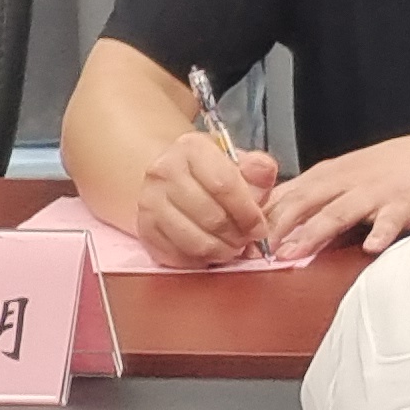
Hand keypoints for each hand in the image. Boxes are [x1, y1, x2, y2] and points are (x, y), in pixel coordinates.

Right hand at [131, 131, 280, 267]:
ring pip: (193, 241)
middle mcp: (164, 171)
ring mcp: (149, 201)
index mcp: (192, 148)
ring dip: (219, 251)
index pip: (224, 184)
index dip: (247, 212)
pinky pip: (176, 256)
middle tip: (247, 241)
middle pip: (210, 216)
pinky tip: (210, 254)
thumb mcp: (237, 161)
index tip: (260, 228)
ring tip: (231, 249)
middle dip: (236, 236)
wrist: (169, 177)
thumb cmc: (210, 172)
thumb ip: (257, 168)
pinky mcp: (143, 228)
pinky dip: (198, 261)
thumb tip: (265, 172)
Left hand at [262, 130, 409, 255]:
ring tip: (292, 253)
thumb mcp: (351, 175)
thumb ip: (318, 197)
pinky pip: (391, 220)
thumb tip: (280, 223)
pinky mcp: (405, 204)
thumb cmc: (397, 169)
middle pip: (304, 201)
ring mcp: (377, 191)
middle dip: (275, 225)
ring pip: (338, 212)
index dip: (260, 214)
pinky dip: (381, 233)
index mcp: (332, 174)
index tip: (236, 237)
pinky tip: (372, 247)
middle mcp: (349, 180)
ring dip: (313, 232)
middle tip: (250, 250)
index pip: (286, 192)